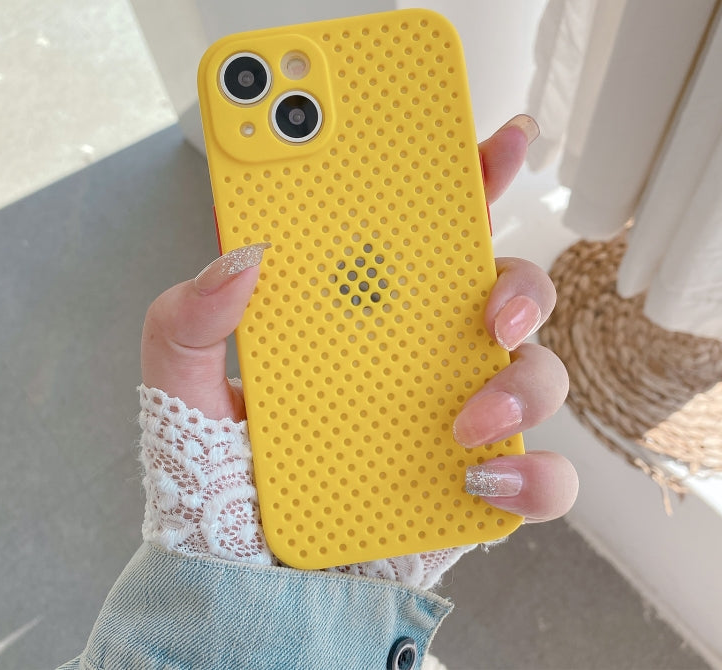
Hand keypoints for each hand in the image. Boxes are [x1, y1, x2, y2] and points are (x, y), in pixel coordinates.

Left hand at [141, 114, 577, 526]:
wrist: (243, 577)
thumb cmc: (217, 478)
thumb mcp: (180, 386)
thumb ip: (186, 319)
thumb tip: (241, 257)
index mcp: (360, 316)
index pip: (420, 234)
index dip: (463, 181)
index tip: (492, 144)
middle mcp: (419, 356)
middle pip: (500, 290)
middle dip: (520, 282)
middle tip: (492, 309)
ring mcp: (455, 415)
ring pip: (537, 372)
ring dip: (523, 385)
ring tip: (463, 422)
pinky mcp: (476, 482)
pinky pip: (542, 474)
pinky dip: (534, 475)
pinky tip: (481, 479)